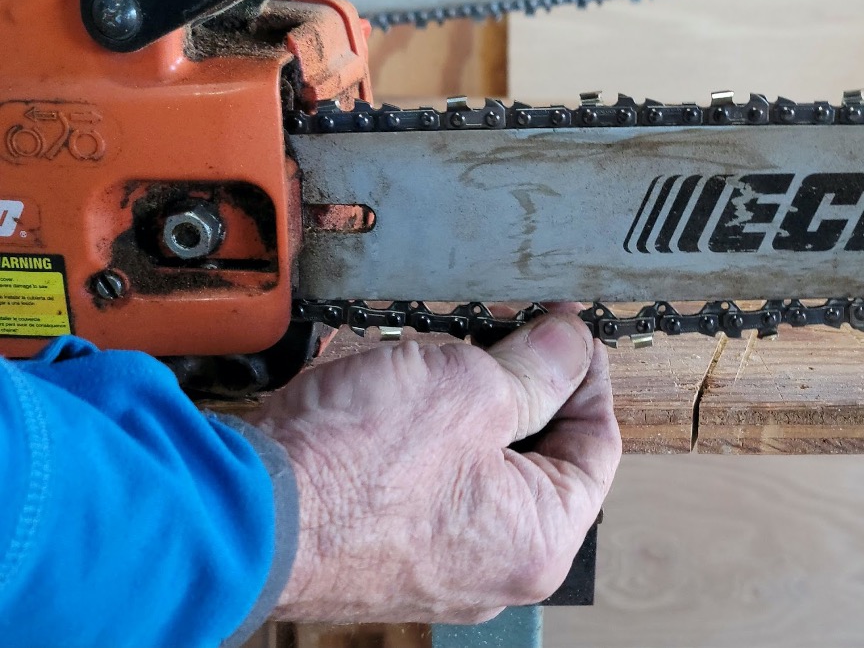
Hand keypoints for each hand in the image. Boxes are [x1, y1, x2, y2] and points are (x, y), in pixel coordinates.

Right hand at [245, 311, 620, 623]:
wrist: (241, 508)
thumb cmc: (355, 467)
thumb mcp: (472, 389)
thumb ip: (539, 366)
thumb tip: (571, 344)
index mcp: (536, 539)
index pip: (597, 444)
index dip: (588, 374)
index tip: (570, 332)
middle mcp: (492, 563)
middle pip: (537, 453)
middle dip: (523, 380)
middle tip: (506, 328)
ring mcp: (435, 556)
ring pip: (478, 458)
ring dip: (468, 398)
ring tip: (441, 353)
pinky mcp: (385, 540)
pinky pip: (429, 474)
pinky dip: (426, 427)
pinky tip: (400, 389)